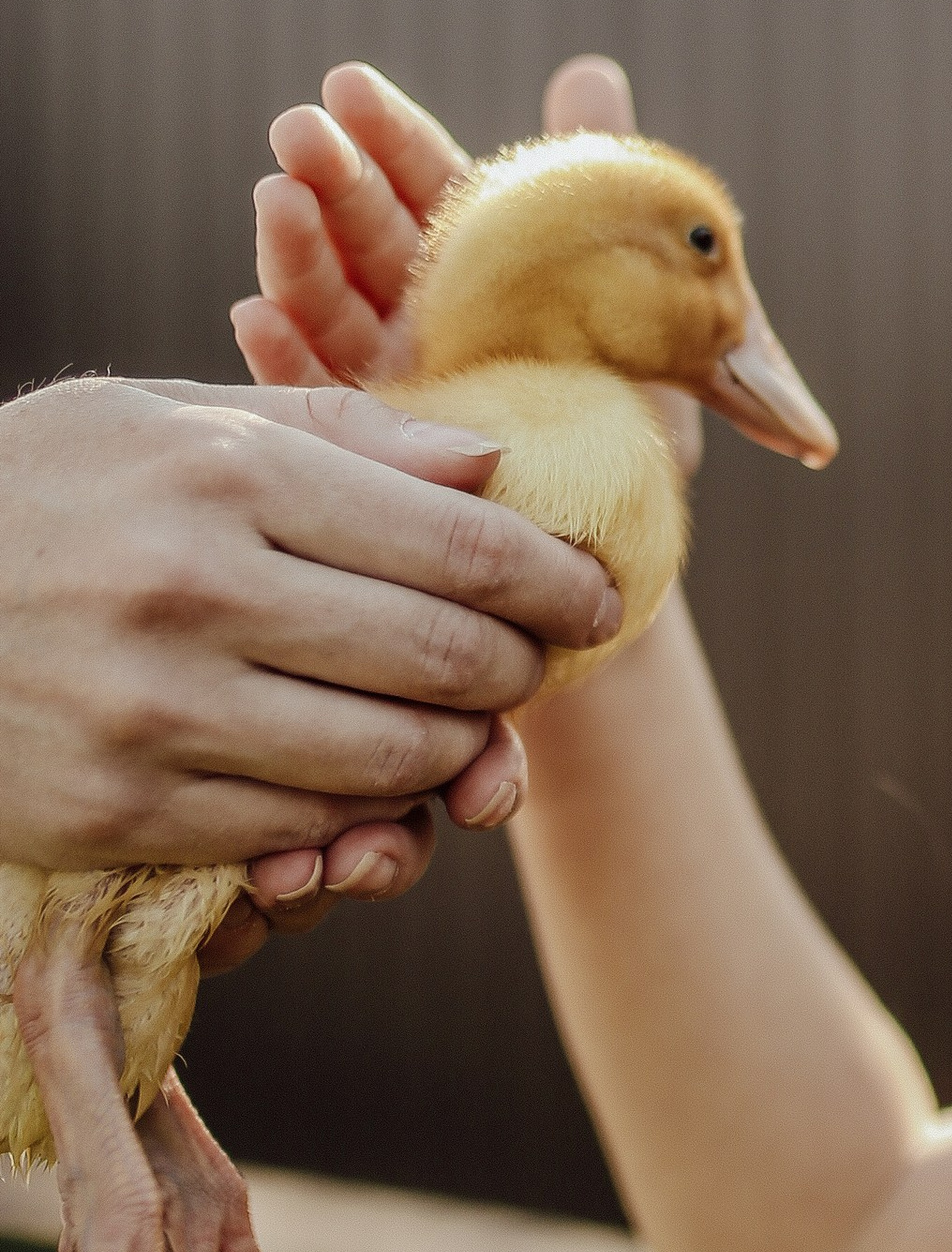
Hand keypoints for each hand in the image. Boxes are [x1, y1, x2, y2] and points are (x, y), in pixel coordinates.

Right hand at [0, 375, 621, 878]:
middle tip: (529, 666)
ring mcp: (155, 714)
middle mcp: (196, 593)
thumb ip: (339, 434)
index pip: (464, 543)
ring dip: (452, 757)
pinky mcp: (120, 813)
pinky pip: (301, 834)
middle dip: (518, 673)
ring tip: (455, 724)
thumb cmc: (39, 494)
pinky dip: (355, 817)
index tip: (595, 596)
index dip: (557, 580)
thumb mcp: (164, 417)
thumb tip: (495, 463)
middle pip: (446, 662)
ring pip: (390, 766)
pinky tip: (357, 779)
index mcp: (226, 474)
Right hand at [237, 53, 703, 475]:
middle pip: (365, 232)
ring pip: (328, 304)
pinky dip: (284, 360)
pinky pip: (320, 405)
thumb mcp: (650, 298)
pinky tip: (255, 315)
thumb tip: (590, 73)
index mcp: (481, 262)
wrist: (623, 551)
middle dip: (330, 177)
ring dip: (294, 251)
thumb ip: (604, 193)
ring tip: (275, 199)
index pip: (426, 183)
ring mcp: (388, 379)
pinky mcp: (371, 449)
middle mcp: (422, 313)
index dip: (389, 134)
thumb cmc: (641, 420)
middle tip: (300, 130)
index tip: (349, 85)